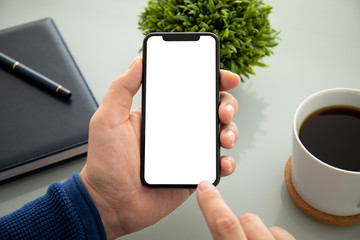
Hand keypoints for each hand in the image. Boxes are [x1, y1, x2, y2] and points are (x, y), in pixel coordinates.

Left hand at [80, 57, 240, 238]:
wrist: (111, 203)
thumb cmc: (106, 164)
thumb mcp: (108, 119)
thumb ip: (122, 89)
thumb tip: (138, 62)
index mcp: (161, 114)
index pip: (190, 90)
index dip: (211, 81)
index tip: (225, 78)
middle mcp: (177, 130)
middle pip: (212, 109)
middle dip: (226, 105)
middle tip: (223, 111)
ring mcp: (187, 151)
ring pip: (219, 134)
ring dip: (230, 131)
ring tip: (224, 138)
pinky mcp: (192, 172)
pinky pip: (215, 164)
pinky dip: (226, 162)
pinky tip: (222, 162)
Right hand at [197, 181, 295, 239]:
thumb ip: (221, 238)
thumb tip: (213, 227)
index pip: (224, 224)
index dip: (213, 204)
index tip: (205, 188)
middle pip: (248, 219)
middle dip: (238, 226)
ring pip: (268, 225)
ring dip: (258, 234)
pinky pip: (284, 234)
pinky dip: (275, 239)